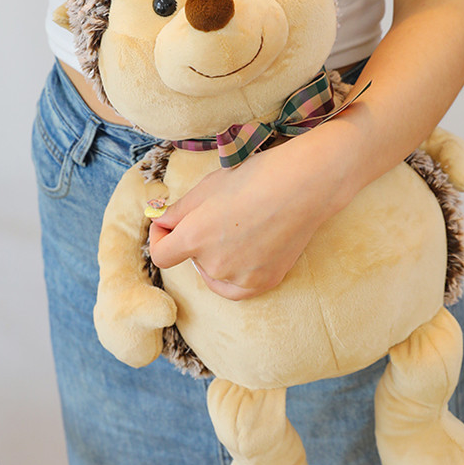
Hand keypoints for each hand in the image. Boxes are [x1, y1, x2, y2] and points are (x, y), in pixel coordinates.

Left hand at [148, 132, 356, 300]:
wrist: (303, 186)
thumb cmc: (255, 177)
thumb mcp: (207, 187)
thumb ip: (177, 212)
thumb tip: (160, 223)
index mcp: (195, 237)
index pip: (160, 254)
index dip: (159, 238)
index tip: (167, 226)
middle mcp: (214, 264)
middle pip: (190, 260)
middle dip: (194, 241)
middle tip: (216, 215)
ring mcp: (240, 278)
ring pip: (213, 273)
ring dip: (215, 256)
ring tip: (237, 228)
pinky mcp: (263, 283)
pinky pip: (235, 287)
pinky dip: (232, 274)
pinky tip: (242, 253)